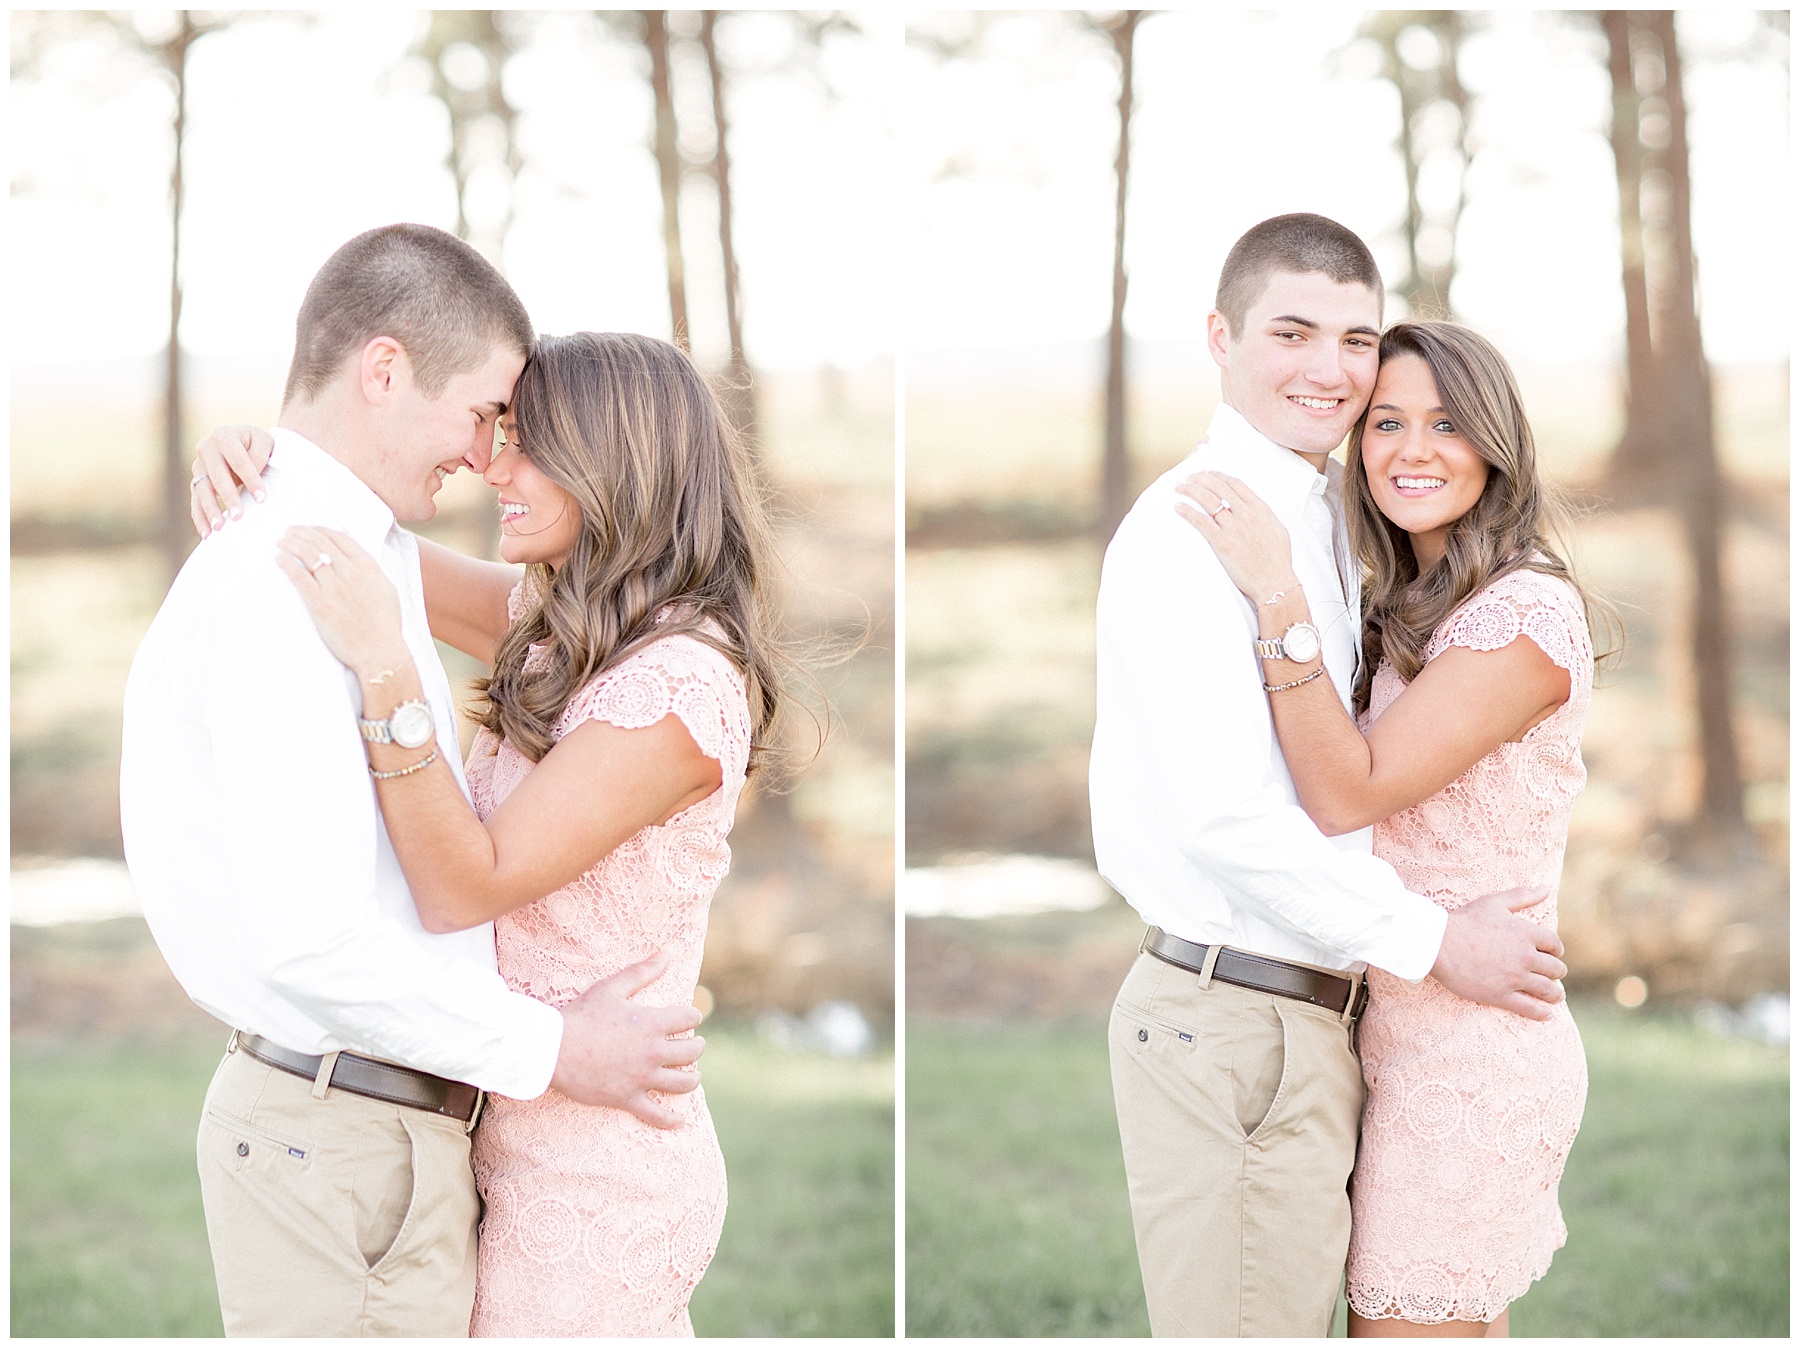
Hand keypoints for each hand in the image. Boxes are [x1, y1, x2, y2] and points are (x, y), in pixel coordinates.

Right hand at [191, 425, 273, 537]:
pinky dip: (200, 517)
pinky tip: (206, 533)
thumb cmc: (257, 444)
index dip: (250, 479)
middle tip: (239, 516)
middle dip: (228, 497)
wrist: (244, 441)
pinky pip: (195, 500)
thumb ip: (259, 455)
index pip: (238, 460)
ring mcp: (198, 465)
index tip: (262, 498)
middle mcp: (206, 448)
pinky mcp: (197, 480)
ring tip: (219, 528)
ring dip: (210, 510)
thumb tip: (252, 475)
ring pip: (201, 489)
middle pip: (216, 476)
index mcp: (224, 435)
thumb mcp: (264, 442)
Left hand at [273, 526, 408, 679]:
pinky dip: (287, 564)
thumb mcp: (387, 590)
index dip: (322, 529)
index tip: (312, 529)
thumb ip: (373, 573)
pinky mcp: (319, 603)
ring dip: (291, 543)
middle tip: (290, 531)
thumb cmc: (386, 625)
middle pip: (320, 542)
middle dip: (302, 532)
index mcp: (368, 566)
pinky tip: (280, 558)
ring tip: (282, 541)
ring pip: (308, 554)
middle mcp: (350, 572)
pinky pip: (299, 577)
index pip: (340, 538)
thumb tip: (362, 563)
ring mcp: (334, 587)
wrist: (380, 651)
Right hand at [550, 954, 705, 1126]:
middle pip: (692, 1052)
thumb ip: (642, 972)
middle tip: (692, 1045)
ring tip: (690, 1074)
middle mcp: (652, 1051)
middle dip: (696, 1047)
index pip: (689, 1018)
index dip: (691, 1016)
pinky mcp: (627, 1098)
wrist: (551, 1049)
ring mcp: (642, 1078)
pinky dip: (671, 1120)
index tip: (687, 1017)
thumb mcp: (612, 988)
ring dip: (692, 1078)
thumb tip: (667, 952)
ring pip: (683, 1083)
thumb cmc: (580, 1015)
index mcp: (651, 1023)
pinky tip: (680, 1121)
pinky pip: (656, 1115)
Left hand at [1173, 471, 1298, 605]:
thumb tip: (1256, 507)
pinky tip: (1178, 507)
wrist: (1275, 582)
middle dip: (1200, 479)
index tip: (1206, 473)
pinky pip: (1202, 523)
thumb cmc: (1278, 561)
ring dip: (1191, 490)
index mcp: (1261, 510)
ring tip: (1179, 487)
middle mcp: (1247, 515)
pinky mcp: (1224, 544)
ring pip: (1208, 501)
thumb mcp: (1278, 530)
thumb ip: (1265, 516)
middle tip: (1188, 478)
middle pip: (1219, 488)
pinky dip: (1188, 512)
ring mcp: (1235, 529)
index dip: (1217, 475)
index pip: (1235, 484)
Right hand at [1430, 889, 1567, 1020]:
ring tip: (1554, 995)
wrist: (1438, 944)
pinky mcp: (1501, 996)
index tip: (1552, 954)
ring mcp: (1515, 978)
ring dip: (1555, 993)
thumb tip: (1546, 889)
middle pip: (1555, 969)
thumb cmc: (1465, 921)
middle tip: (1552, 975)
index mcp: (1526, 934)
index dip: (1556, 950)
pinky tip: (1547, 1014)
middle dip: (1556, 972)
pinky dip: (1542, 1013)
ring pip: (1548, 990)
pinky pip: (1530, 1009)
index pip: (1554, 945)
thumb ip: (1523, 896)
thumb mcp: (1494, 902)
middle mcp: (1526, 957)